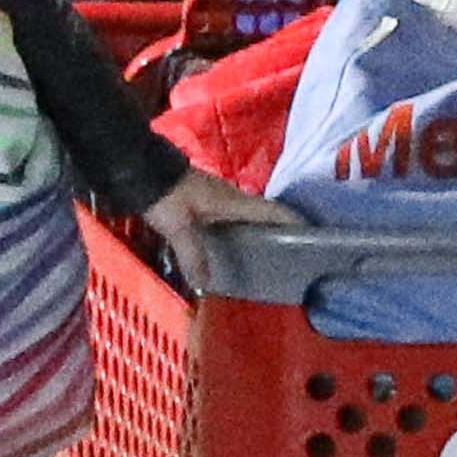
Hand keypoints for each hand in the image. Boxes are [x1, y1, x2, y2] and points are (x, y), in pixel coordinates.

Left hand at [143, 169, 299, 291]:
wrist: (141, 170)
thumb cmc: (167, 195)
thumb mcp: (179, 225)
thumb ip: (193, 254)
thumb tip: (205, 285)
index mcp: (234, 202)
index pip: (273, 211)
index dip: (295, 222)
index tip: (315, 236)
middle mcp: (232, 199)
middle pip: (263, 217)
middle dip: (280, 233)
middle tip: (293, 258)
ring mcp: (217, 200)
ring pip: (245, 219)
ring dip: (257, 235)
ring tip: (266, 260)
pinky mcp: (203, 203)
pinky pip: (228, 221)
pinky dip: (236, 235)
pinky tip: (230, 252)